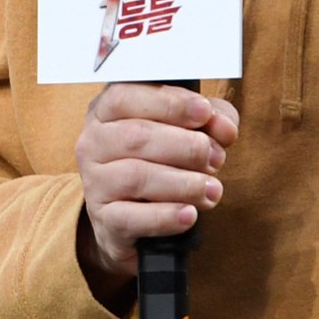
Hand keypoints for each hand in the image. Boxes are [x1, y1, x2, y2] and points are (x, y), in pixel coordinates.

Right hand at [75, 83, 238, 287]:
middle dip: (186, 147)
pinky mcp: (103, 221)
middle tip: (217, 158)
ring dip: (183, 183)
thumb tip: (225, 128)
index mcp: (106, 112)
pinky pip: (130, 218)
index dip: (169, 103)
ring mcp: (94, 183)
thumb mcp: (188, 129)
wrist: (131, 217)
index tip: (205, 112)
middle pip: (136, 137)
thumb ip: (211, 120)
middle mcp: (93, 143)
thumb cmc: (161, 161)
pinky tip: (189, 215)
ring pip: (136, 177)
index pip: (125, 97)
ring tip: (213, 190)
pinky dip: (164, 216)